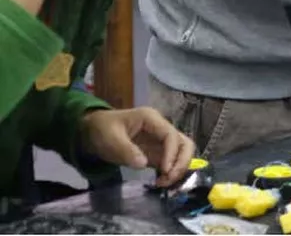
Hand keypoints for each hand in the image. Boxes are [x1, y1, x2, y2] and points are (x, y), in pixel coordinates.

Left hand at [79, 107, 195, 187]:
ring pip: (182, 153)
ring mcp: (160, 141)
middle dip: (181, 162)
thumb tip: (143, 164)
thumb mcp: (110, 138)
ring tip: (164, 183)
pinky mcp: (157, 152)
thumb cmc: (102, 130)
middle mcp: (161, 128)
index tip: (164, 171)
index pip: (171, 135)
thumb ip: (126, 150)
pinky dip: (170, 173)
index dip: (172, 154)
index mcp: (151, 119)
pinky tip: (160, 182)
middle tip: (169, 179)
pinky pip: (171, 162)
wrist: (93, 130)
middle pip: (184, 143)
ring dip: (178, 168)